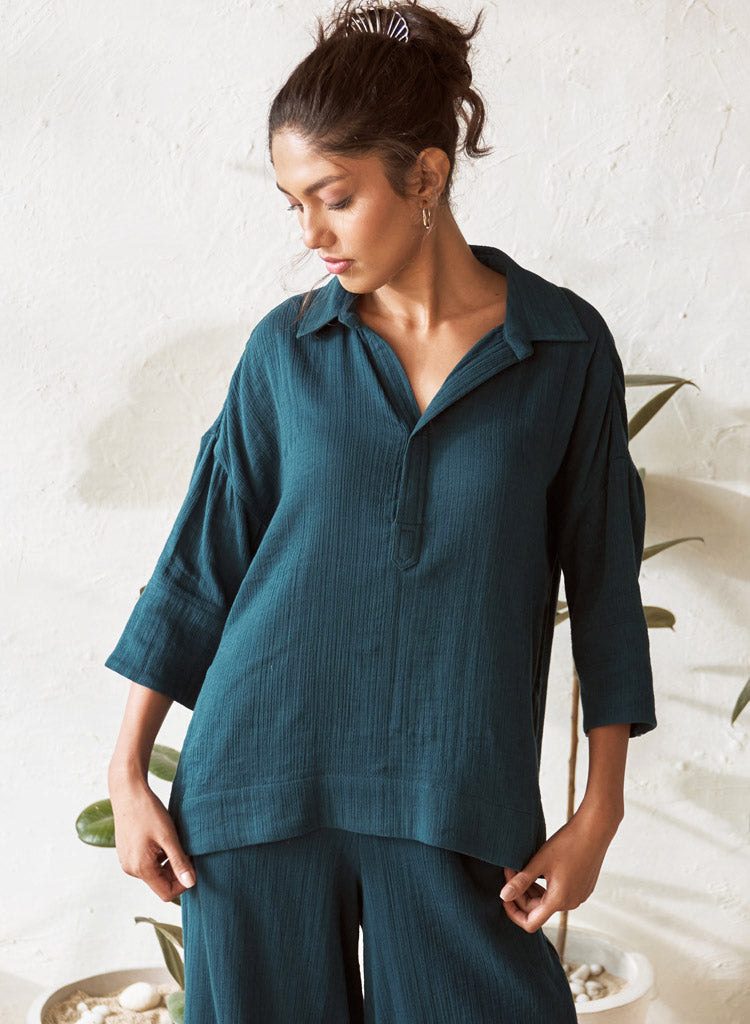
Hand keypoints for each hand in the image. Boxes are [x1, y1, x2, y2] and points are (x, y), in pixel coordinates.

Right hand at [108, 770, 196, 901]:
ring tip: (176, 841)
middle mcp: (131, 869)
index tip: (192, 864)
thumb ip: (179, 862)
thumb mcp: (168, 836)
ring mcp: (127, 861)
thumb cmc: (148, 811)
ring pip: (155, 872)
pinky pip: (147, 862)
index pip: (166, 893)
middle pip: (160, 883)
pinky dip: (159, 855)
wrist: (127, 791)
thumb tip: (191, 883)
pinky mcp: (127, 852)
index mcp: (141, 868)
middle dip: (176, 870)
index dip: (183, 883)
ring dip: (169, 862)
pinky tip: (163, 838)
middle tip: (188, 850)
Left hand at [498, 803, 621, 932]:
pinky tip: (542, 869)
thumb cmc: (567, 844)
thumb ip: (521, 882)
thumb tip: (503, 896)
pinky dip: (547, 886)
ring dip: (534, 890)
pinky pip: (561, 894)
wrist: (594, 830)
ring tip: (526, 869)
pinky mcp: (584, 888)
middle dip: (522, 893)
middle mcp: (571, 903)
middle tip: (512, 870)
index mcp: (558, 900)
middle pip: (538, 910)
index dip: (514, 913)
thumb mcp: (539, 862)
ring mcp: (579, 896)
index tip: (505, 896)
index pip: (530, 923)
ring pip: (549, 901)